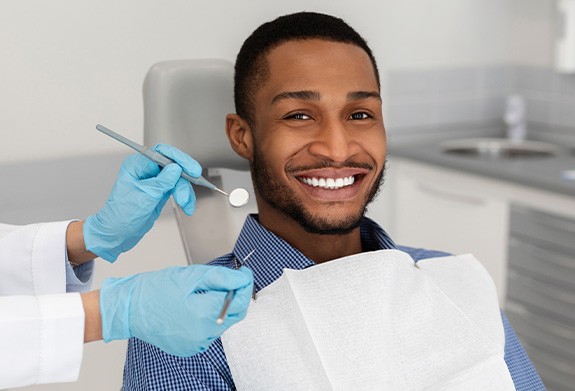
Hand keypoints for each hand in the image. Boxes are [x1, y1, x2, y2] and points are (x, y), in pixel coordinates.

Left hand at [83, 144, 201, 261]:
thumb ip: (162, 182)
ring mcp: (154, 181)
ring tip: (185, 204)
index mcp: (136, 165)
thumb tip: (176, 168)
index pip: (161, 153)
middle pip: (173, 165)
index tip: (191, 170)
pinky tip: (187, 206)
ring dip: (185, 191)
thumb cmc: (121, 216)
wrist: (116, 234)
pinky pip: (177, 189)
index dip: (179, 159)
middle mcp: (146, 170)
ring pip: (178, 179)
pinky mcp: (160, 191)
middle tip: (194, 184)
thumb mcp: (144, 197)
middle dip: (184, 178)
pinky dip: (184, 197)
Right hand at [100, 265, 253, 356]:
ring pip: (223, 323)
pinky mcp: (190, 348)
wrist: (127, 309)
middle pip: (235, 314)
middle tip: (230, 280)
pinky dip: (209, 319)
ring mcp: (196, 344)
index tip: (244, 273)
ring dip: (222, 307)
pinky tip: (196, 307)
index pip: (240, 300)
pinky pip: (209, 333)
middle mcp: (202, 334)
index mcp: (204, 314)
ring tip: (206, 293)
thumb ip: (221, 278)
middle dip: (236, 296)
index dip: (245, 284)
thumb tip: (243, 278)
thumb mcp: (191, 276)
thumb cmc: (154, 289)